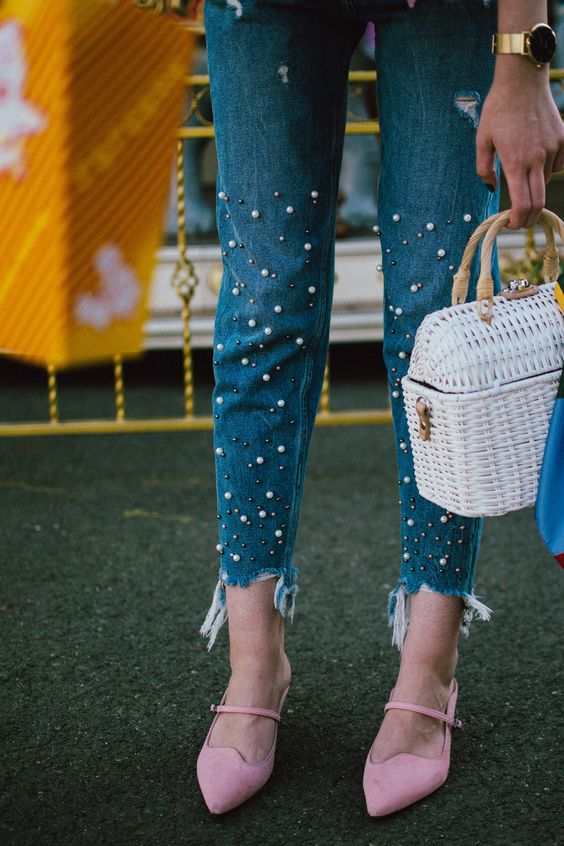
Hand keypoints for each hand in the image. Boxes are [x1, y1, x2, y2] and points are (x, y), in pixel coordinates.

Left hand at [476, 69, 563, 229]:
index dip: (517, 220)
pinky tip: (536, 155)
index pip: (522, 203)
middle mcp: (537, 159)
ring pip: (546, 180)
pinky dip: (547, 168)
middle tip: (520, 220)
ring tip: (522, 167)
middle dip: (529, 217)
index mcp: (515, 162)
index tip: (511, 223)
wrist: (522, 80)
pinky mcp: (563, 139)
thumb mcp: (482, 139)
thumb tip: (490, 187)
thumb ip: (483, 168)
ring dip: (535, 184)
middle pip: (539, 202)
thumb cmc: (498, 108)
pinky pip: (557, 164)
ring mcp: (553, 148)